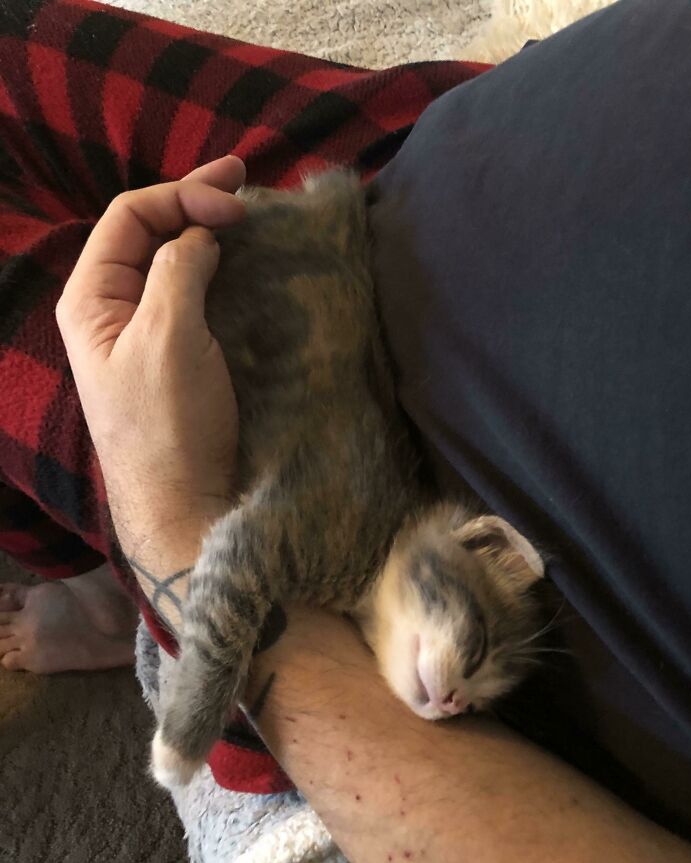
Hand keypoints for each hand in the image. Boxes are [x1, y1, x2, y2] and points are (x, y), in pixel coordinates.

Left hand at [56, 156, 245, 566]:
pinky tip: (243, 263)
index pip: (130, 217)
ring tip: (247, 215)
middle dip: (193, 203)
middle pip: (149, 234)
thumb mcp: (168, 338)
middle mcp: (113, 309)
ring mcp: (145, 334)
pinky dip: (219, 272)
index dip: (181, 197)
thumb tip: (199, 234)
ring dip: (208, 234)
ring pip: (173, 263)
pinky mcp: (176, 356)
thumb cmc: (168, 425)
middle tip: (244, 181)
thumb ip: (179, 271)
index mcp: (92, 299)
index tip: (235, 206)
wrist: (184, 503)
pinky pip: (192, 297)